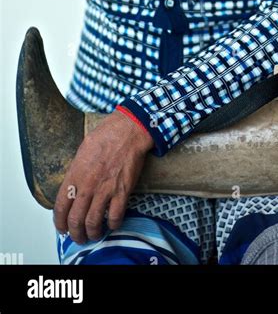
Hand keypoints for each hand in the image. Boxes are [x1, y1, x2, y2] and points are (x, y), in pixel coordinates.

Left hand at [53, 109, 153, 243]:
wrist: (128, 130)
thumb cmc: (105, 135)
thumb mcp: (82, 152)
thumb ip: (76, 172)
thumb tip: (73, 186)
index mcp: (74, 175)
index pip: (60, 207)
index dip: (59, 222)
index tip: (62, 228)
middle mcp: (87, 185)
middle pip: (75, 219)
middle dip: (75, 234)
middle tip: (78, 237)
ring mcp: (104, 189)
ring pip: (93, 222)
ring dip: (92, 233)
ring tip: (94, 235)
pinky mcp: (122, 191)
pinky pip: (115, 216)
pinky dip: (113, 224)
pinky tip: (112, 223)